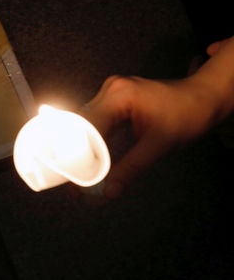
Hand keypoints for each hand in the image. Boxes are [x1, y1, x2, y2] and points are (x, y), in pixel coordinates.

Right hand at [84, 36, 233, 196]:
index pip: (88, 126)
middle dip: (78, 152)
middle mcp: (111, 89)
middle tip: (75, 180)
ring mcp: (112, 92)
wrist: (204, 98)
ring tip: (83, 172)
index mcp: (120, 95)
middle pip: (83, 124)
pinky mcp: (115, 98)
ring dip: (86, 147)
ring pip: (88, 123)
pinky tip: (95, 157)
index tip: (76, 177)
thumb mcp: (160, 145)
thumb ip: (131, 168)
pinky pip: (98, 120)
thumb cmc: (188, 115)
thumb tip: (109, 190)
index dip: (79, 153)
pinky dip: (96, 140)